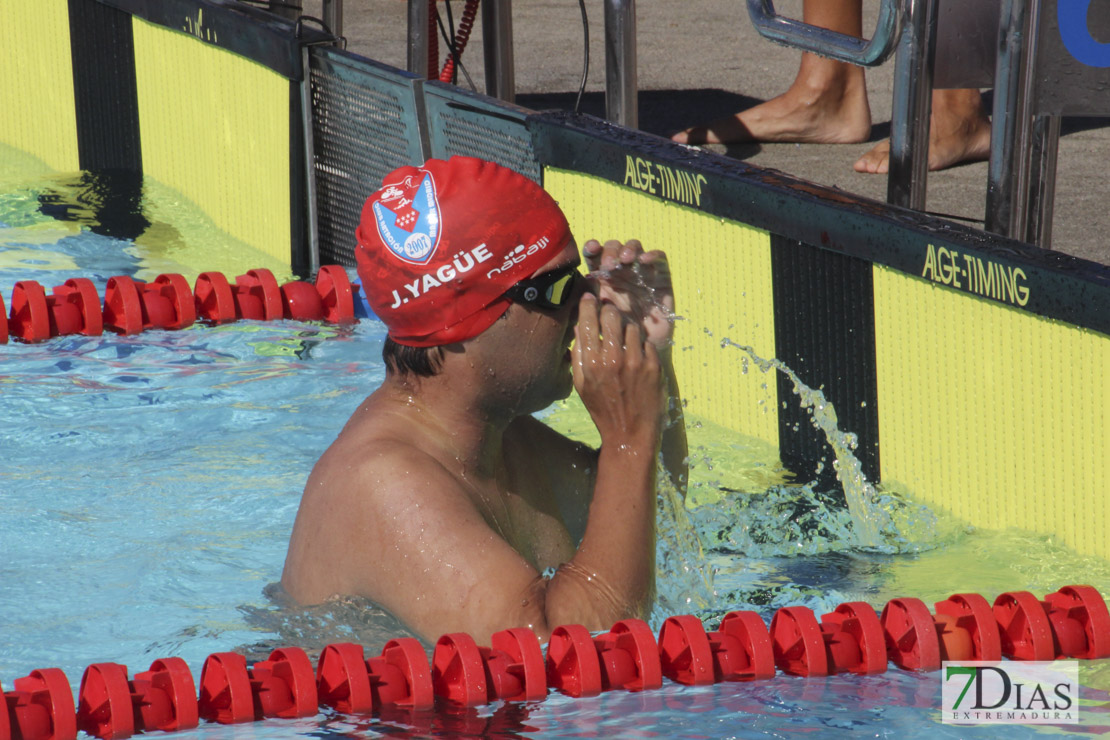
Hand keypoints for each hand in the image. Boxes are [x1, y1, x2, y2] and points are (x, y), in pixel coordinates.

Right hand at [571, 292, 663, 446]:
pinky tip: (637, 357)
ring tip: (624, 339)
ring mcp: (636, 361)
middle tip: (608, 314)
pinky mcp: (654, 366)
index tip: (588, 297)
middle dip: (609, 311)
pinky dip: (641, 346)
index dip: (587, 305)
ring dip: (627, 328)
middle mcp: (613, 358)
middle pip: (611, 315)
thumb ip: (578, 356)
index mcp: (591, 363)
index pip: (587, 321)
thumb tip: (577, 330)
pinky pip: (647, 342)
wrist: (629, 435)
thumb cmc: (603, 411)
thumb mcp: (582, 386)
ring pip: (631, 326)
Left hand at [582, 240, 674, 350]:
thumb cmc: (618, 332)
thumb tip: (583, 290)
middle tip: (608, 265)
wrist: (643, 346)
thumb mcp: (599, 318)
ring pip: (635, 247)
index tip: (591, 249)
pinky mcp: (661, 275)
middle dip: (610, 251)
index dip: (592, 248)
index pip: (595, 255)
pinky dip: (652, 255)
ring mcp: (641, 271)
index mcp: (602, 277)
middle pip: (614, 247)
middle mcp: (621, 270)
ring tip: (625, 260)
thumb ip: (589, 305)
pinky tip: (644, 260)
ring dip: (628, 249)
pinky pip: (659, 258)